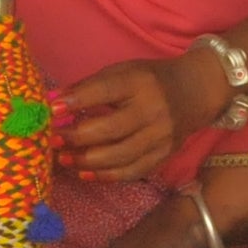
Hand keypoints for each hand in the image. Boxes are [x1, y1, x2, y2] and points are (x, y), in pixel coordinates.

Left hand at [58, 56, 201, 180]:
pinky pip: (131, 172)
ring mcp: (161, 136)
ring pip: (118, 156)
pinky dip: (105, 175)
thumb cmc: (150, 80)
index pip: (103, 91)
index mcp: (140, 82)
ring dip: (85, 161)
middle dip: (75, 138)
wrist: (196, 91)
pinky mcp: (164, 155)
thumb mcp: (123, 71)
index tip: (51, 110)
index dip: (75, 101)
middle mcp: (153, 110)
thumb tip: (52, 104)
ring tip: (64, 159)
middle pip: (108, 129)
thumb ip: (90, 87)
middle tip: (53, 141)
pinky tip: (85, 172)